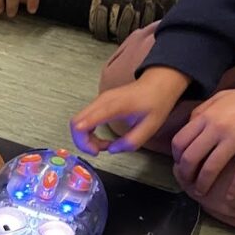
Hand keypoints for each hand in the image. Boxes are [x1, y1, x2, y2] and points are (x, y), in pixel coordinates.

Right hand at [71, 67, 190, 153]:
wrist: (159, 83)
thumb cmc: (156, 103)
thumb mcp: (150, 127)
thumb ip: (130, 142)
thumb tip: (111, 150)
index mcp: (114, 107)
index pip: (83, 123)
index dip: (83, 142)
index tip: (97, 152)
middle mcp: (101, 101)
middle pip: (75, 123)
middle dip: (81, 142)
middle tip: (98, 151)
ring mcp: (98, 100)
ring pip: (78, 122)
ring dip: (85, 138)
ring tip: (103, 145)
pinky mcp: (98, 103)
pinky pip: (84, 119)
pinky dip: (88, 132)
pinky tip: (101, 137)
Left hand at [172, 85, 234, 200]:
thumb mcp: (221, 98)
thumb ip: (202, 111)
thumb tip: (187, 127)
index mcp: (206, 116)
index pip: (179, 142)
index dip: (176, 157)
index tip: (180, 165)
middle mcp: (217, 128)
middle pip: (191, 158)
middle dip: (186, 175)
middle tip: (187, 183)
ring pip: (211, 169)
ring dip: (204, 185)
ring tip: (202, 192)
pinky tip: (231, 196)